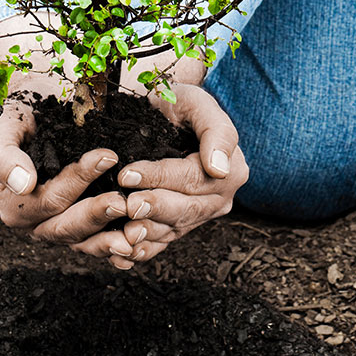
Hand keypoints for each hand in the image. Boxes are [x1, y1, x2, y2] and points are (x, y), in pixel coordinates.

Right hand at [0, 74, 137, 258]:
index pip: (48, 199)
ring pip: (85, 242)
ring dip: (110, 240)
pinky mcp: (83, 227)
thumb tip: (23, 184)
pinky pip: (98, 244)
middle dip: (95, 215)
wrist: (40, 109)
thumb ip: (1, 155)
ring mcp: (61, 226)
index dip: (77, 181)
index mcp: (15, 205)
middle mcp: (37, 223)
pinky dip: (116, 248)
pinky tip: (137, 248)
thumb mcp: (2, 127)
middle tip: (123, 201)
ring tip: (136, 232)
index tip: (106, 157)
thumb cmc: (20, 116)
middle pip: (66, 227)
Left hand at [90, 82, 247, 269]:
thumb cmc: (179, 104)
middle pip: (186, 209)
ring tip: (124, 233)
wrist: (162, 116)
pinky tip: (124, 253)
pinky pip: (163, 243)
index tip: (128, 174)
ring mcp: (199, 215)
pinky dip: (144, 250)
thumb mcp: (197, 103)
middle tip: (127, 205)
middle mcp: (218, 198)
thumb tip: (220, 169)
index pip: (193, 178)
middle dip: (154, 208)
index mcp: (231, 169)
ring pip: (174, 229)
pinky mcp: (179, 226)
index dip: (160, 177)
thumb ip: (216, 131)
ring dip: (149, 234)